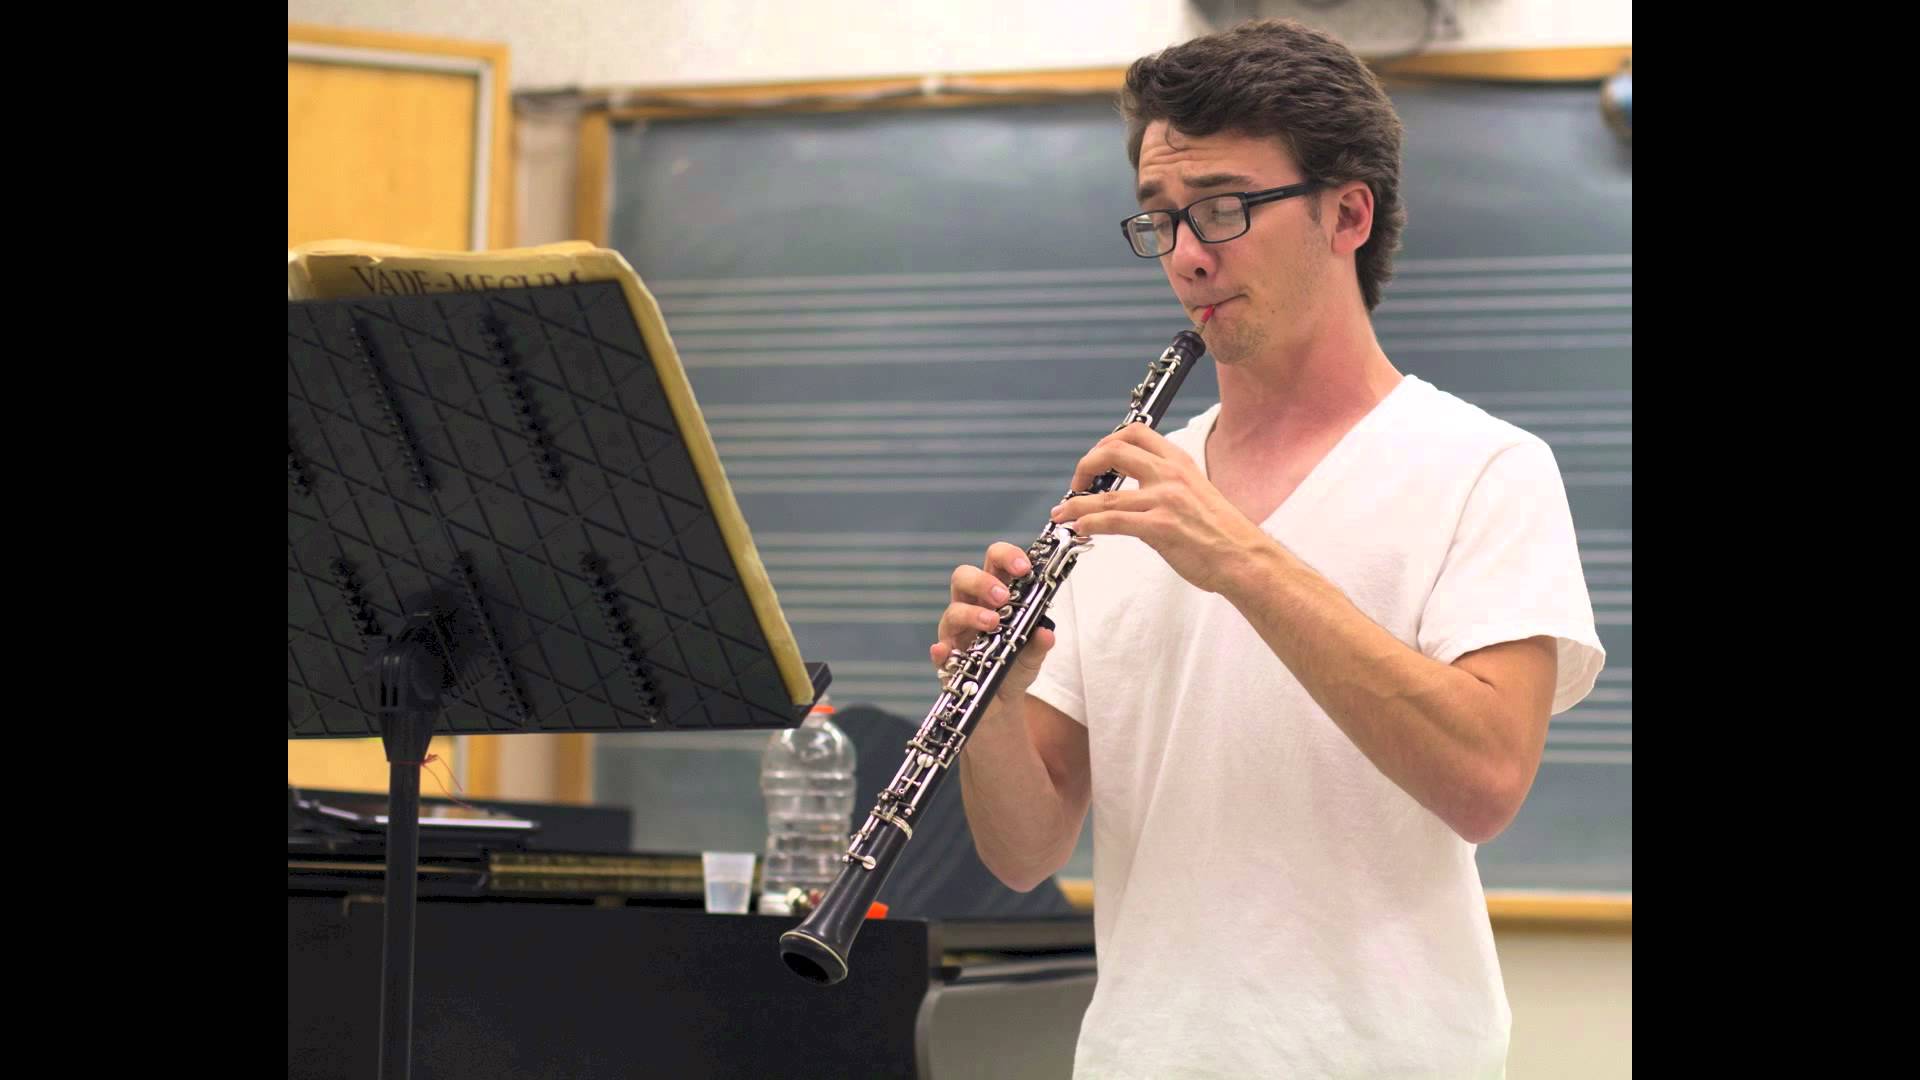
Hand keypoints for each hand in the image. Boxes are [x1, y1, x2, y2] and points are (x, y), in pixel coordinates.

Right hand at [931, 541, 1055, 695]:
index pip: (995, 562)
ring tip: (993, 623)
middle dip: (982, 581)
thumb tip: (1045, 633)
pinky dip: (941, 650)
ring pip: (952, 611)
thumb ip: (1039, 643)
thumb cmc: (1015, 666)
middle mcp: (971, 607)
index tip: (1024, 567)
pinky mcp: (946, 660)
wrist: (1002, 703)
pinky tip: (946, 651)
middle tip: (1003, 597)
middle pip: (963, 577)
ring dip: (971, 614)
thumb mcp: (1033, 655)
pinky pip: (939, 651)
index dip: (1006, 557)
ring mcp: (956, 632)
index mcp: (995, 595)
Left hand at [1050, 423, 1267, 594]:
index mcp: (1179, 462)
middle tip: (1076, 485)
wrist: (1244, 558)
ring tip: (1061, 514)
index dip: (1106, 442)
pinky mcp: (1160, 527)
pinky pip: (1112, 522)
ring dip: (1074, 504)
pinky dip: (1088, 524)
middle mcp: (1170, 474)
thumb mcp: (1196, 493)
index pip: (1135, 432)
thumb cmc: (1222, 532)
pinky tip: (1079, 529)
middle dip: (1085, 466)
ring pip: (1104, 496)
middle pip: (1113, 452)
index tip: (1095, 460)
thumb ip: (1167, 485)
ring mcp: (1165, 500)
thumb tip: (1136, 492)